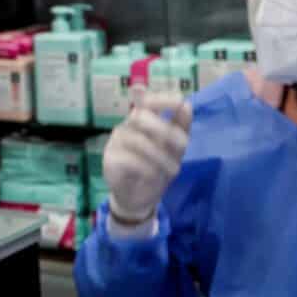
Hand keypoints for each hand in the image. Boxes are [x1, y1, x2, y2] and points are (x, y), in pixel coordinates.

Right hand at [104, 88, 191, 223]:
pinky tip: (155, 175)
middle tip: (184, 145)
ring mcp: (115, 142)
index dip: (161, 99)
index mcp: (141, 120)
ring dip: (161, 155)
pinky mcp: (109, 160)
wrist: (140, 198)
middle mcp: (126, 127)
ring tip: (175, 170)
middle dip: (165, 130)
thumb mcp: (175, 149)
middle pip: (141, 116)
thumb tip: (187, 105)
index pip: (146, 101)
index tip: (180, 100)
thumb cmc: (157, 168)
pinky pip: (129, 159)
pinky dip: (147, 168)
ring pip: (138, 140)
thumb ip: (180, 127)